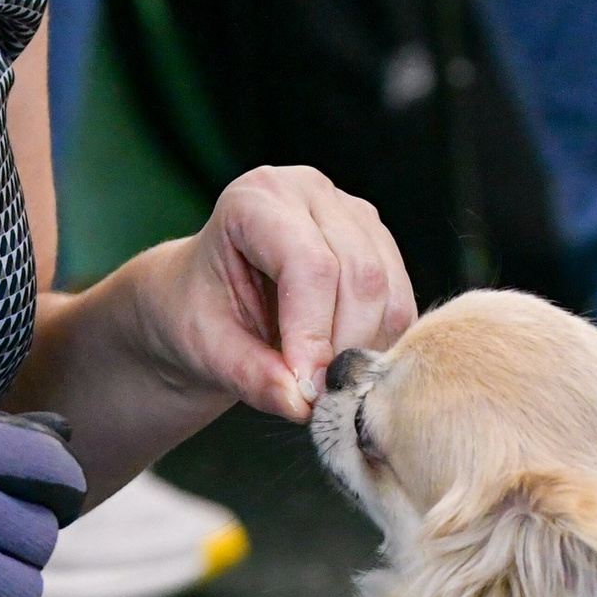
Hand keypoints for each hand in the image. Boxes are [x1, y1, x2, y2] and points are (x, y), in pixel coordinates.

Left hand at [136, 168, 415, 424]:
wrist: (205, 301)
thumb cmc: (196, 312)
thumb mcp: (206, 348)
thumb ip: (251, 375)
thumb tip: (301, 402)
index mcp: (257, 198)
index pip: (310, 264)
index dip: (314, 333)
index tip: (307, 391)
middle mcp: (311, 193)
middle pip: (360, 274)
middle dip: (344, 347)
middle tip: (319, 400)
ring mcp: (352, 215)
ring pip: (388, 291)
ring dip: (365, 350)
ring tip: (325, 385)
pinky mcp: (379, 245)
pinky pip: (399, 303)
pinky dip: (378, 345)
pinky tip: (342, 364)